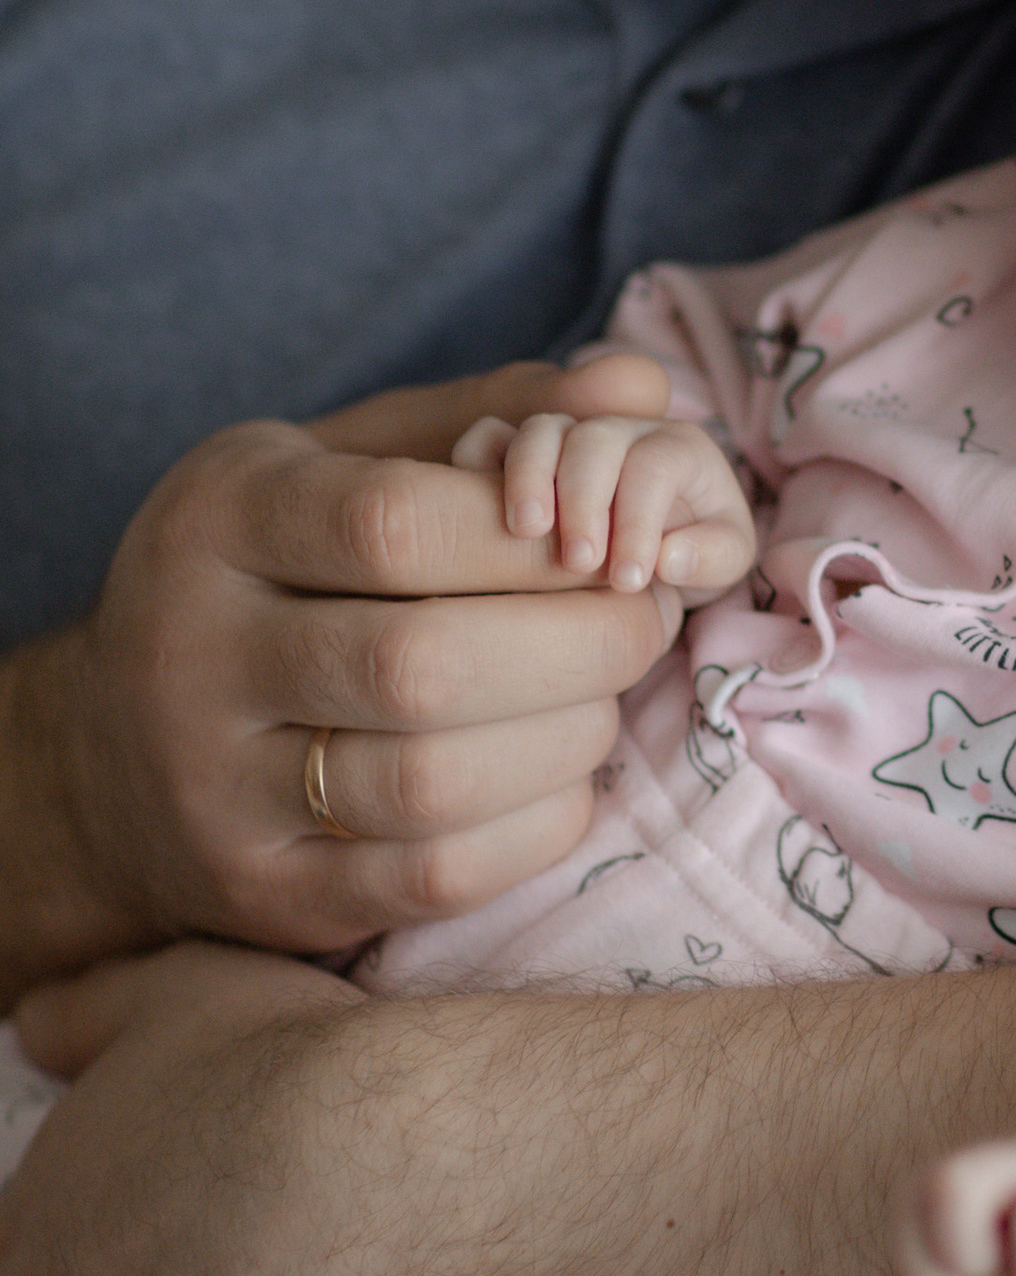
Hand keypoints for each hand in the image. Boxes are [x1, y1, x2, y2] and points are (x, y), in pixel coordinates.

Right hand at [0, 355, 681, 976]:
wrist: (111, 751)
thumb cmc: (274, 574)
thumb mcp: (345, 461)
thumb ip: (494, 412)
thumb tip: (643, 382)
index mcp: (218, 521)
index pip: (393, 524)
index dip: (532, 537)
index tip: (609, 541)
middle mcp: (194, 656)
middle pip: (420, 665)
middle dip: (577, 645)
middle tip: (644, 621)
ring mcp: (216, 791)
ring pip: (429, 782)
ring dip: (565, 739)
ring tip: (601, 699)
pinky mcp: (263, 893)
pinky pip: (430, 879)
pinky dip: (532, 828)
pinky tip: (559, 779)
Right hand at [451, 407, 756, 601]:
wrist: (658, 541)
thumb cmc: (695, 546)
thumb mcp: (724, 558)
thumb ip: (713, 556)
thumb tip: (672, 557)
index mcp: (677, 447)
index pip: (655, 467)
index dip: (640, 520)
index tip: (629, 581)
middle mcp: (620, 431)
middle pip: (594, 441)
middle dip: (584, 501)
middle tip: (579, 564)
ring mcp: (568, 436)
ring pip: (542, 431)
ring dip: (529, 479)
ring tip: (526, 534)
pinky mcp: (520, 452)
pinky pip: (489, 436)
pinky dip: (477, 463)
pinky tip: (479, 510)